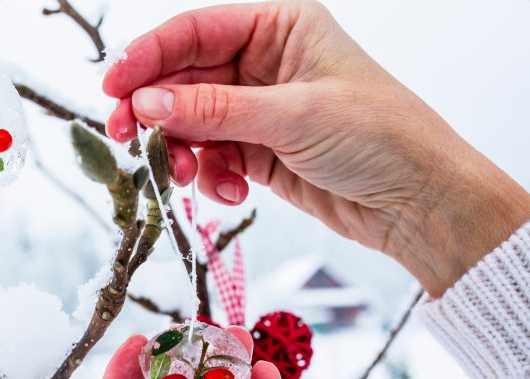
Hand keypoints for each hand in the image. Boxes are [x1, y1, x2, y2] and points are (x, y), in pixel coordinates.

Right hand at [103, 0, 529, 295]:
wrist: (417, 201)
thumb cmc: (380, 136)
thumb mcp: (292, 116)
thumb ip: (214, 109)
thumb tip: (147, 103)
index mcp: (279, 27)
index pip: (195, 32)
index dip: (148, 57)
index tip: (113, 87)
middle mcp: (264, 63)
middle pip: (183, 79)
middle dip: (156, 113)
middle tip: (127, 139)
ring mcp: (259, 108)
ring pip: (191, 123)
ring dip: (183, 152)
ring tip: (189, 177)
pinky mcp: (258, 151)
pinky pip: (212, 157)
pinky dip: (210, 176)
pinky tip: (229, 191)